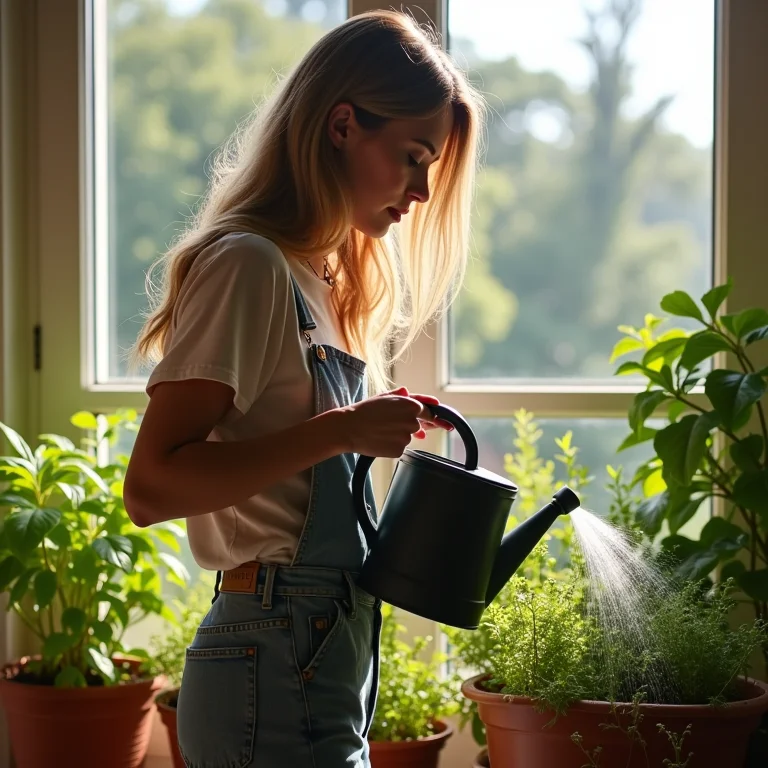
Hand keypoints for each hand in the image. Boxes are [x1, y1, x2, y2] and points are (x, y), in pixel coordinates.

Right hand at [334, 387, 451, 457]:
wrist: (348, 428)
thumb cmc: (364, 410)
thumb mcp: (383, 397)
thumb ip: (401, 396)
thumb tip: (410, 394)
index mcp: (411, 405)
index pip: (429, 412)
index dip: (434, 418)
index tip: (443, 423)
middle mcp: (412, 421)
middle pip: (417, 426)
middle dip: (408, 426)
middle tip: (390, 426)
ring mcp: (407, 437)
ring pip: (407, 438)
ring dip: (398, 436)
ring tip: (379, 431)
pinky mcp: (399, 450)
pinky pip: (400, 449)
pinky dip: (392, 446)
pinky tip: (379, 440)